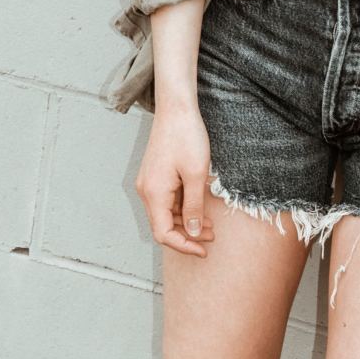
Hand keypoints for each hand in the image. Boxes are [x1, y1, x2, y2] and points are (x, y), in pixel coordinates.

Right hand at [135, 107, 214, 257]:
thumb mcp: (197, 175)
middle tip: (213, 237)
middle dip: (188, 234)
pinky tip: (201, 205)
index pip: (163, 233)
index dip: (184, 246)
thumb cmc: (187, 137)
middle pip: (163, 225)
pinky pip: (167, 200)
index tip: (204, 250)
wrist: (176, 109)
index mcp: (154, 193)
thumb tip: (195, 233)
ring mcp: (150, 182)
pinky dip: (183, 207)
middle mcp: (146, 190)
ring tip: (211, 223)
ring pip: (166, 213)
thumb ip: (195, 207)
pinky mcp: (155, 175)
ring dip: (187, 221)